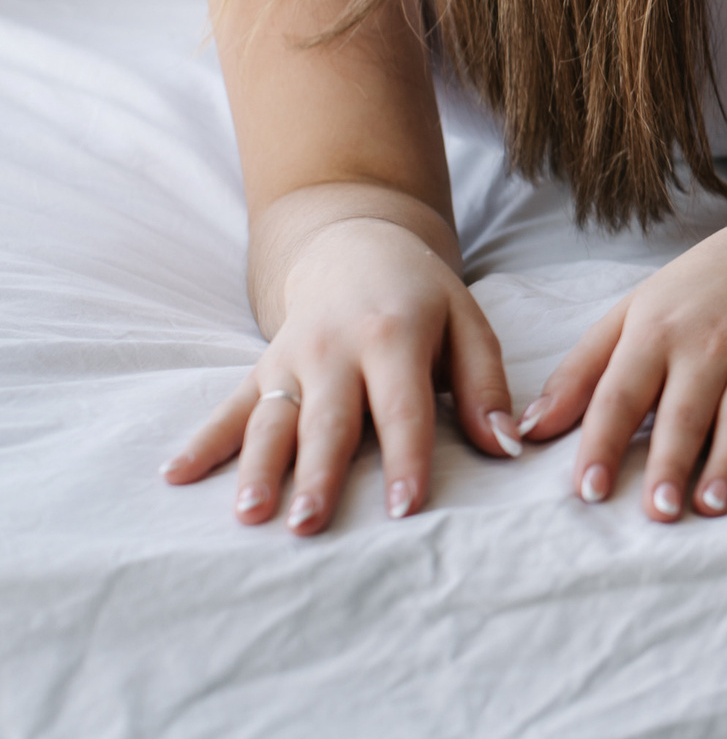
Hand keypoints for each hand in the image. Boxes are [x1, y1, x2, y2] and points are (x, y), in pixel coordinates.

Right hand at [161, 216, 518, 532]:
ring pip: (272, 419)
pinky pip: (230, 408)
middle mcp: (335, 350)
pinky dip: (203, 442)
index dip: (406, 459)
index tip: (404, 509)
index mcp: (394, 337)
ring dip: (258, 468)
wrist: (357, 247)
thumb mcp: (469, 324)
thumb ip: (485, 385)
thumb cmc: (424, 298)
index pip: (403, 409)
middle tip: (310, 524)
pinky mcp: (262, 369)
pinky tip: (175, 475)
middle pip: (329, 421)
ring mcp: (291, 360)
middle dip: (319, 475)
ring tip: (249, 514)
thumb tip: (505, 447)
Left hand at [520, 214, 726, 521]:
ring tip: (710, 506)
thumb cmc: (693, 293)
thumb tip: (528, 431)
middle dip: (669, 465)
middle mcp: (707, 346)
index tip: (588, 491)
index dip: (602, 444)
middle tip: (657, 515)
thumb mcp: (630, 316)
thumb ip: (580, 373)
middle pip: (684, 414)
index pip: (620, 396)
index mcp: (655, 333)